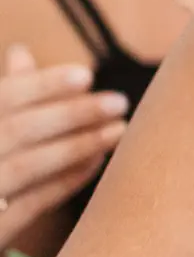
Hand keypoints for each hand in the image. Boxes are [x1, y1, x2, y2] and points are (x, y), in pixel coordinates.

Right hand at [0, 46, 128, 247]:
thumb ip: (4, 97)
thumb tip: (21, 52)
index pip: (2, 99)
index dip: (42, 86)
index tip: (85, 75)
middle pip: (18, 130)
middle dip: (71, 114)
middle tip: (119, 102)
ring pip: (27, 166)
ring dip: (77, 146)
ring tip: (118, 131)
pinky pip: (31, 205)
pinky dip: (65, 181)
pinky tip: (97, 163)